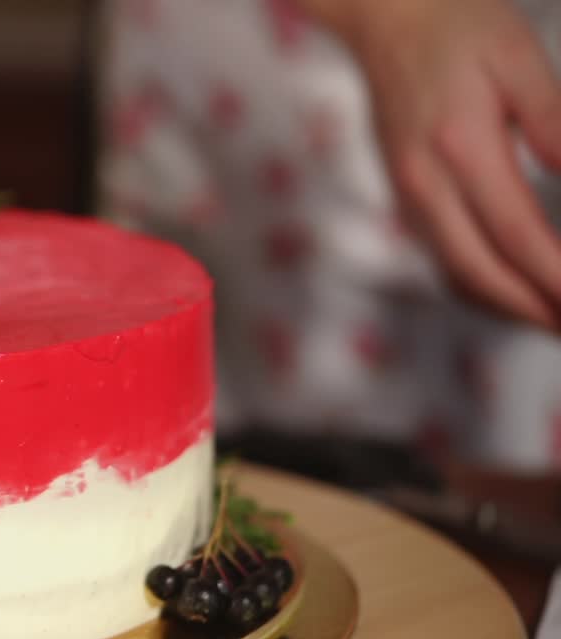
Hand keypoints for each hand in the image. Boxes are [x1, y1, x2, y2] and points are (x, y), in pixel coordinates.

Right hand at [305, 0, 560, 330]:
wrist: (385, 15)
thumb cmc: (457, 25)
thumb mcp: (520, 60)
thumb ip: (555, 125)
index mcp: (459, 148)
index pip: (518, 234)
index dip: (559, 278)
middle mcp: (424, 183)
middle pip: (482, 273)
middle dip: (536, 310)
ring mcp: (408, 194)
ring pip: (459, 275)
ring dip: (509, 307)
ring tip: (555, 319)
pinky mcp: (404, 195)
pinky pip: (444, 258)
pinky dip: (481, 287)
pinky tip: (514, 289)